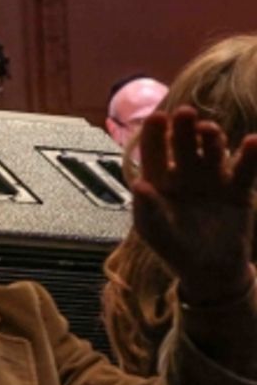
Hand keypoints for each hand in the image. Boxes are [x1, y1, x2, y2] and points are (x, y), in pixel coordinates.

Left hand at [132, 107, 256, 305]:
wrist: (209, 270)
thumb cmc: (174, 246)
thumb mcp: (156, 231)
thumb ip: (149, 209)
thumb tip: (139, 186)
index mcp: (159, 177)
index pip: (154, 150)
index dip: (155, 134)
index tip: (157, 118)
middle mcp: (186, 171)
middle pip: (184, 145)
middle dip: (184, 128)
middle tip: (184, 113)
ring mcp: (213, 178)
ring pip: (213, 152)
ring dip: (212, 139)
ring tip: (209, 131)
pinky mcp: (239, 190)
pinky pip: (245, 170)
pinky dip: (250, 156)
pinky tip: (252, 142)